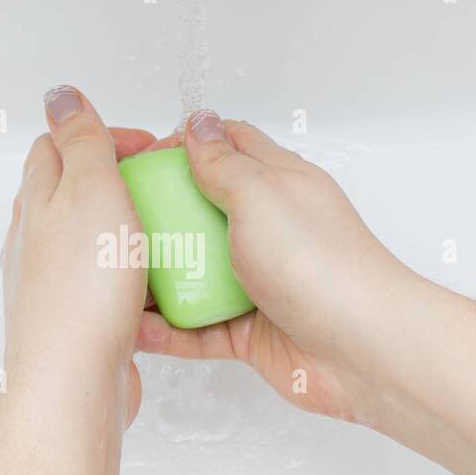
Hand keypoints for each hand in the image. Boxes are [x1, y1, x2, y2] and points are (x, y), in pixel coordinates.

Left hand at [0, 86, 155, 427]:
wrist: (73, 380)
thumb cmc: (82, 289)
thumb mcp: (89, 189)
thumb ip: (80, 140)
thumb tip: (61, 94)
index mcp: (37, 200)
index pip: (58, 145)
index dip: (104, 135)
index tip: (147, 148)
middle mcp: (35, 241)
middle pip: (72, 192)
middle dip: (117, 181)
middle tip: (160, 187)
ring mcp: (51, 283)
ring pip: (90, 242)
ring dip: (127, 232)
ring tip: (167, 235)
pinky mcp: (74, 321)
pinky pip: (105, 286)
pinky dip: (131, 277)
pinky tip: (157, 287)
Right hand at [136, 111, 418, 424]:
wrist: (361, 350)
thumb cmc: (323, 265)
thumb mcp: (262, 194)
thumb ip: (224, 161)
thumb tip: (198, 124)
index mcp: (280, 184)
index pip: (229, 146)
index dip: (183, 145)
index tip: (139, 160)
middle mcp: (270, 230)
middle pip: (203, 210)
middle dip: (160, 213)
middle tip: (116, 219)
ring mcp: (260, 282)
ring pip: (195, 272)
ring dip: (157, 275)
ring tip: (115, 274)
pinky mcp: (251, 331)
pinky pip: (198, 326)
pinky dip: (167, 329)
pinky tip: (135, 326)